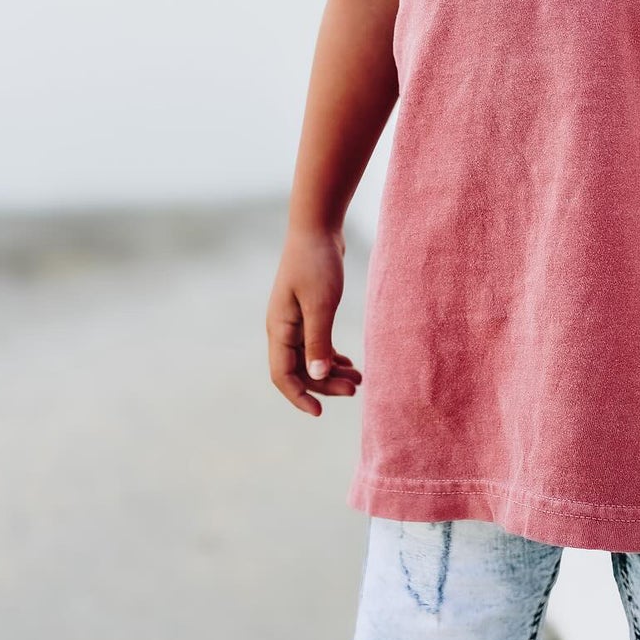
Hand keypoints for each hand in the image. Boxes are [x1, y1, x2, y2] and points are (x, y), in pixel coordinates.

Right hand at [266, 228, 363, 416]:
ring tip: (360, 380)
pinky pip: (316, 344)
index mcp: (279, 328)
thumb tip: (316, 375)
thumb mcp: (321, 303)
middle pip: (299, 370)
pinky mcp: (308, 312)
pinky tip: (350, 363)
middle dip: (325, 384)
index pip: (282, 375)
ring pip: (309, 359)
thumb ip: (318, 340)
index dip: (299, 397)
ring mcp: (294, 321)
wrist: (317, 227)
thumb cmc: (317, 262)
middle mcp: (282, 328)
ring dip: (331, 372)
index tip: (320, 411)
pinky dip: (332, 356)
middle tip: (356, 390)